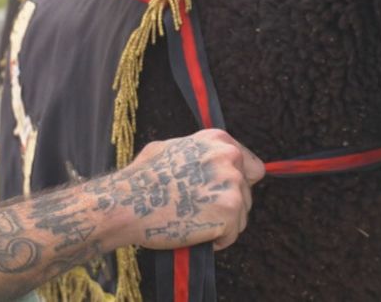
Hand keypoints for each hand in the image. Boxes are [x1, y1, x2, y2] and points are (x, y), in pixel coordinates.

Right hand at [115, 129, 264, 251]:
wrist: (129, 203)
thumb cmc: (143, 178)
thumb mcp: (172, 148)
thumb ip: (199, 152)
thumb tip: (209, 158)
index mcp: (218, 141)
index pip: (252, 167)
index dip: (238, 183)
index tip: (222, 194)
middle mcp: (230, 158)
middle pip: (247, 193)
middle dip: (227, 205)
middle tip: (201, 211)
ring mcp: (231, 185)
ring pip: (241, 215)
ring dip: (222, 224)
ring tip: (195, 222)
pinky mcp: (229, 213)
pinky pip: (232, 234)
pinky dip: (216, 240)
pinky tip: (196, 234)